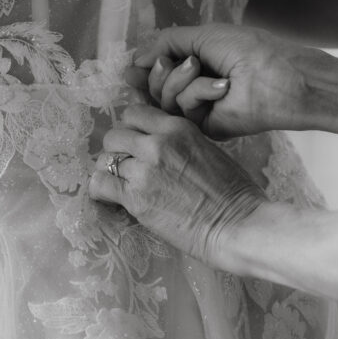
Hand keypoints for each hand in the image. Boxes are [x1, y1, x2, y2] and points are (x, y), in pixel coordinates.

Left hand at [88, 104, 265, 267]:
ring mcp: (144, 171)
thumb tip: (156, 142)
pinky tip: (112, 200)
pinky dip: (101, 192)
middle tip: (128, 168)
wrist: (238, 224)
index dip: (132, 130)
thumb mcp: (207, 149)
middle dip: (117, 151)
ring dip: (109, 172)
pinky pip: (99, 185)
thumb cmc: (234, 191)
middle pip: (114, 135)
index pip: (134, 114)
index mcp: (178, 128)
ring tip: (120, 186)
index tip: (136, 144)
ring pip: (104, 160)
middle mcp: (157, 144)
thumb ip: (178, 141)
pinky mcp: (135, 198)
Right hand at [126, 24, 327, 139]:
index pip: (156, 69)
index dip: (143, 68)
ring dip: (181, 80)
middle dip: (161, 71)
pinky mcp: (206, 127)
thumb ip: (166, 43)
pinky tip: (222, 90)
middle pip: (152, 86)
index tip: (131, 67)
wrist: (278, 75)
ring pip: (162, 99)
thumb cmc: (249, 51)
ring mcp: (199, 109)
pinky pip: (182, 111)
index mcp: (195, 64)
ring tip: (206, 71)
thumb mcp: (202, 36)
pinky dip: (198, 93)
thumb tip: (134, 59)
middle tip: (181, 63)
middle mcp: (194, 87)